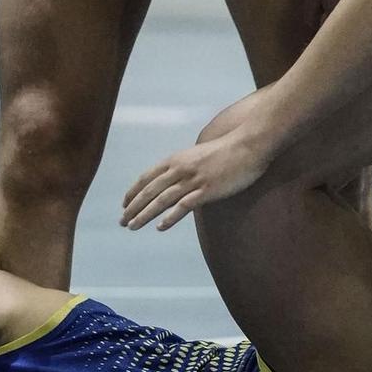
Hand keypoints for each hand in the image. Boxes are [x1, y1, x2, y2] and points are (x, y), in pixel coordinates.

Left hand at [121, 119, 276, 230]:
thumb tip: (178, 178)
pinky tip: (160, 227)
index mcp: (176, 159)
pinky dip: (170, 217)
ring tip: (133, 226)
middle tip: (122, 221)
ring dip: (144, 215)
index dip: (133, 192)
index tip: (124, 204)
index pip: (147, 177)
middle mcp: (180, 169)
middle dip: (133, 207)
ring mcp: (193, 179)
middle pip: (149, 191)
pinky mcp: (207, 190)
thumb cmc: (228, 150)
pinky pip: (183, 206)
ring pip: (161, 200)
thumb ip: (186, 165)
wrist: (249, 144)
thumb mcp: (199, 154)